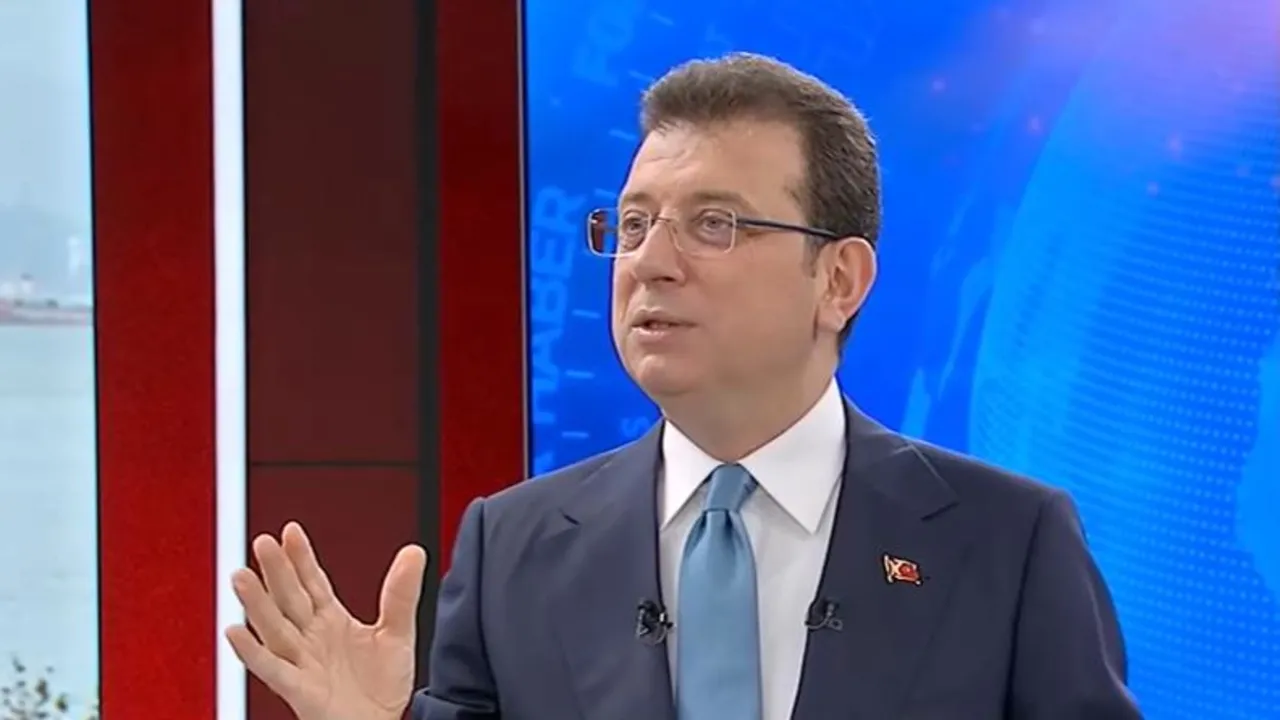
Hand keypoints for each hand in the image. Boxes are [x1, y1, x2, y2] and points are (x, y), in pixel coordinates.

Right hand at [225, 522, 428, 719]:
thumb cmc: (381, 687)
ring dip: (256, 604)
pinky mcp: (299, 690)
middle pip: (289, 599)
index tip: (290, 531)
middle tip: (262, 543)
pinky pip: (272, 669)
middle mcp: (311, 638)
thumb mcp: (398, 633)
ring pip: (274, 628)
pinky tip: (236, 632)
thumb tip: (414, 552)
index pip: (311, 582)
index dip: (301, 557)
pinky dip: (253, 652)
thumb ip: (401, 594)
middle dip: (276, 571)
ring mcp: (302, 663)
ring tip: (242, 577)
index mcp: (331, 621)